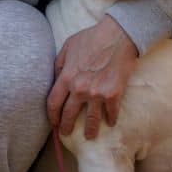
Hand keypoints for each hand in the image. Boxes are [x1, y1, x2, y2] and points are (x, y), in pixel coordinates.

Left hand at [47, 16, 138, 139]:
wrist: (119, 35)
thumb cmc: (92, 37)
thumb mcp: (68, 46)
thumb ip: (60, 64)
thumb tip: (56, 79)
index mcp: (66, 77)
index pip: (53, 103)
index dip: (52, 115)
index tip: (54, 122)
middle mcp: (80, 89)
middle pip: (69, 114)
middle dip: (66, 126)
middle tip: (67, 133)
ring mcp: (97, 93)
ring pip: (91, 119)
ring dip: (90, 130)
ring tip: (90, 136)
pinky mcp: (114, 94)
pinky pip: (111, 112)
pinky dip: (111, 119)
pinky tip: (110, 122)